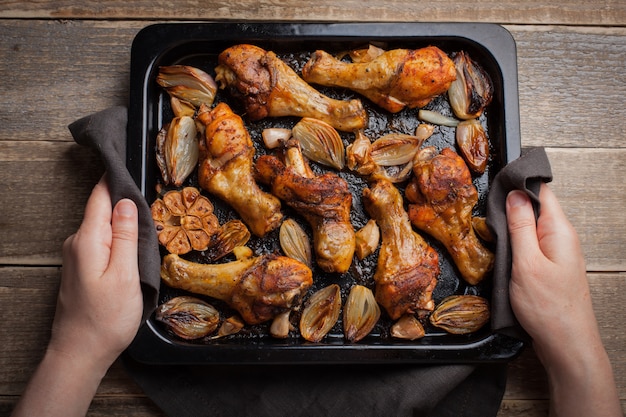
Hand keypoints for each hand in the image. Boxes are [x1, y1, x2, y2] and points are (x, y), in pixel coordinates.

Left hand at [12, 176, 142, 416]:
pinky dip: (117, 237)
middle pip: (101, 209)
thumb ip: (125, 236)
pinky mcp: (80, 268)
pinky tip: (132, 243)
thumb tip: (126, 201)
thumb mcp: (125, 275)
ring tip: (147, 215)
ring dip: (122, 220)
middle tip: (151, 191)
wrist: (80, 353)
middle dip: (124, 199)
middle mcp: (76, 243)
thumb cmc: (107, 318)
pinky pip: (100, 241)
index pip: (100, 197)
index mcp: (87, 240)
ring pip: (102, 227)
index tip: (131, 161)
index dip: (116, 179)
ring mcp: (76, 256)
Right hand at [506, 184, 590, 354]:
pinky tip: (503, 248)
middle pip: (535, 206)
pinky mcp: (549, 266)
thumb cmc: (549, 308)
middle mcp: (560, 238)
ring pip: (531, 226)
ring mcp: (556, 252)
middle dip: (510, 203)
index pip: (541, 191)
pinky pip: (531, 243)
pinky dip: (515, 241)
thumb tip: (514, 194)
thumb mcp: (527, 263)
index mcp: (558, 230)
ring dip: (511, 224)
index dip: (519, 182)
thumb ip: (520, 227)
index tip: (496, 180)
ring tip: (489, 226)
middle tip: (484, 205)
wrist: (566, 343)